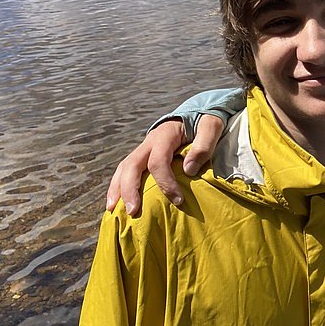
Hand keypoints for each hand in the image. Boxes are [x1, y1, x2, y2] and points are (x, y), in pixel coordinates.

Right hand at [105, 115, 224, 214]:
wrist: (197, 113)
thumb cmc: (204, 123)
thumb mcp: (211, 127)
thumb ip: (203, 145)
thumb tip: (188, 169)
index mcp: (165, 135)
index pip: (158, 161)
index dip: (165, 182)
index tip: (178, 200)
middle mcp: (149, 143)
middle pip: (131, 165)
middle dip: (129, 189)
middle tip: (132, 211)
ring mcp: (143, 150)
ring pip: (123, 168)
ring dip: (117, 189)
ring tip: (113, 210)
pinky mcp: (143, 157)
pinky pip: (126, 171)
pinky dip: (119, 186)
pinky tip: (116, 203)